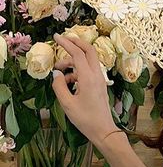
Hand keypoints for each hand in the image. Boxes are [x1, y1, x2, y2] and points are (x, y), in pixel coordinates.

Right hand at [52, 33, 117, 148]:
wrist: (103, 129)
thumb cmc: (85, 119)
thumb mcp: (67, 104)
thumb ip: (59, 86)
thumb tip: (56, 73)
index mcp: (88, 78)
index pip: (77, 53)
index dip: (66, 43)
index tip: (55, 37)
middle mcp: (97, 75)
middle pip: (88, 50)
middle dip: (75, 42)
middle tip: (62, 40)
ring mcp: (100, 79)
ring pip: (88, 60)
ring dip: (73, 60)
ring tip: (59, 71)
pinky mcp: (100, 84)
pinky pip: (89, 70)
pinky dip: (78, 70)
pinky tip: (68, 83)